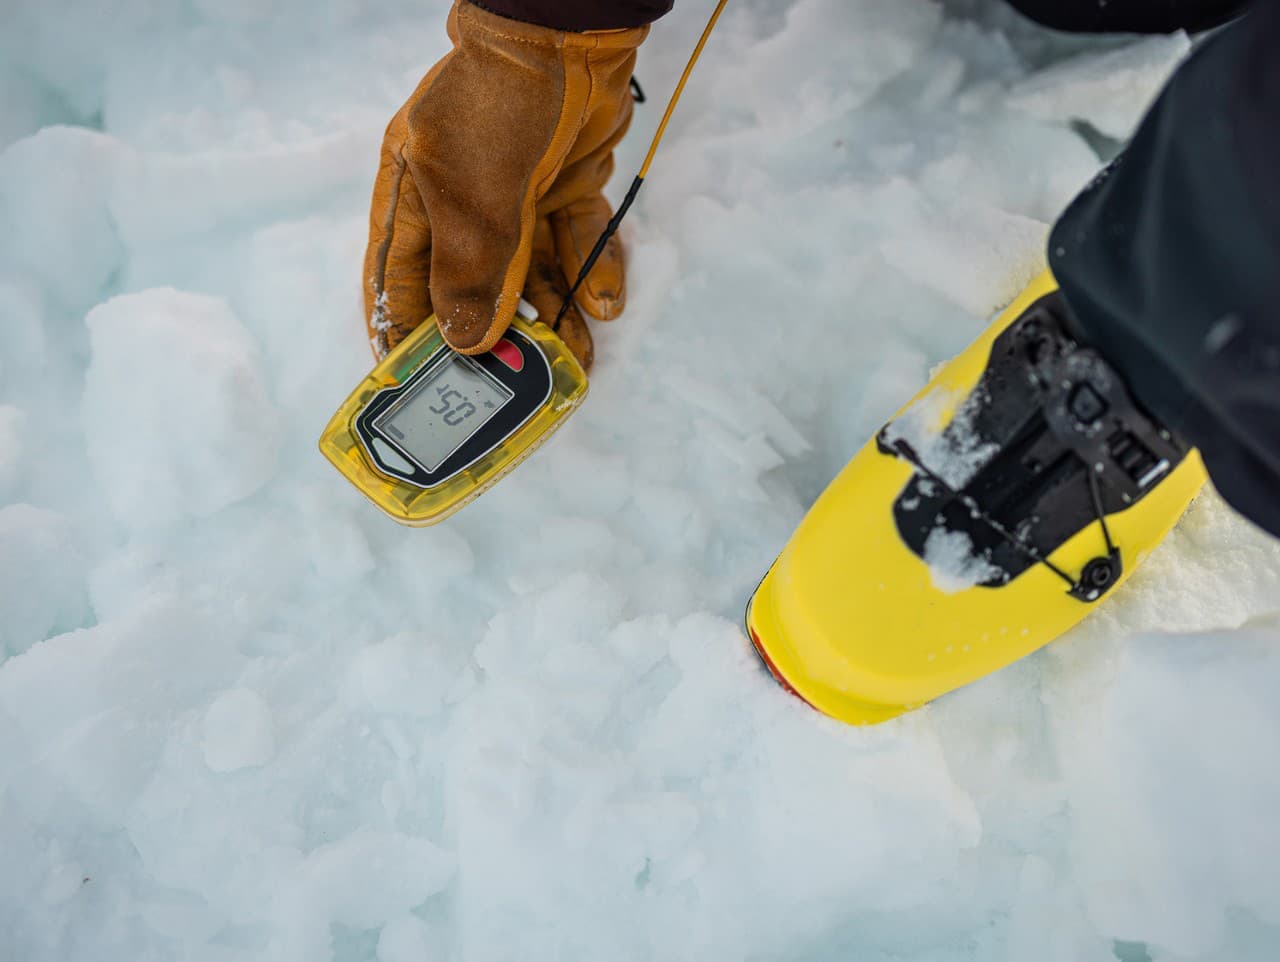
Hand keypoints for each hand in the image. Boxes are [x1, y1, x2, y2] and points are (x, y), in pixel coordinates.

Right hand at [362, 1, 646, 371]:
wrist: (569, 38)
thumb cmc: (496, 107)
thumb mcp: (471, 198)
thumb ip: (468, 272)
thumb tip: (462, 341)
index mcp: (414, 201)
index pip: (399, 283)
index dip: (405, 334)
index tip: (419, 383)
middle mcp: (461, 204)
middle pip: (473, 287)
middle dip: (497, 337)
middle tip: (517, 386)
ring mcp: (515, 196)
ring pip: (532, 272)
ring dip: (554, 315)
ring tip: (576, 360)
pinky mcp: (564, 186)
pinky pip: (575, 241)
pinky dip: (590, 271)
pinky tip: (604, 303)